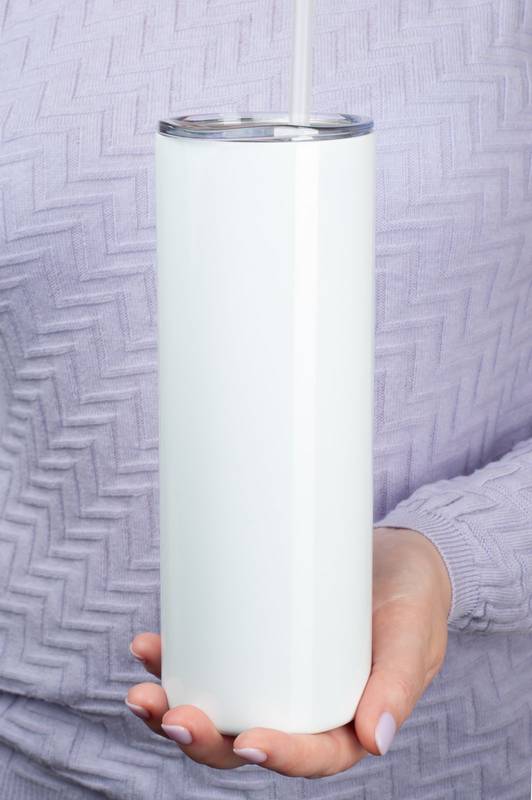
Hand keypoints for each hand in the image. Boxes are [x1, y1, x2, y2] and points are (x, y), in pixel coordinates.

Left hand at [126, 527, 450, 777]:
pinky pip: (215, 662)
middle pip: (246, 740)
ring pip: (219, 708)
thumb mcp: (414, 634)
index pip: (310, 755)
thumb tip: (377, 741)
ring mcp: (274, 678)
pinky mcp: (256, 643)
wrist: (396, 557)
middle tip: (168, 713)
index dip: (277, 756)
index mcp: (345, 724)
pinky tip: (149, 647)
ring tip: (140, 688)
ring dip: (174, 706)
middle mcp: (302, 709)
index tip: (247, 742)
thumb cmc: (413, 599)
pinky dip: (179, 659)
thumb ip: (400, 682)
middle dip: (201, 737)